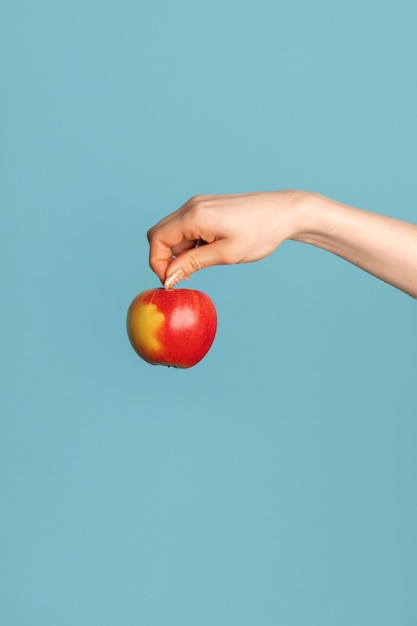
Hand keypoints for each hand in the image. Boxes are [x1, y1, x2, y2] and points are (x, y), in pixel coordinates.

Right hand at [147, 191, 301, 286]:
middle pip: (160, 235)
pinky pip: (186, 227)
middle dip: (167, 258)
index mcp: (194, 216)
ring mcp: (198, 205)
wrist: (284, 212)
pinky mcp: (206, 208)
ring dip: (181, 252)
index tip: (173, 281)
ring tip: (206, 262)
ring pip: (173, 232)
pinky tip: (211, 251)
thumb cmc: (260, 233)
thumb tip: (169, 276)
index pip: (156, 240)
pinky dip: (190, 243)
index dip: (158, 264)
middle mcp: (191, 206)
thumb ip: (193, 263)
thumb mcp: (226, 254)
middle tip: (188, 275)